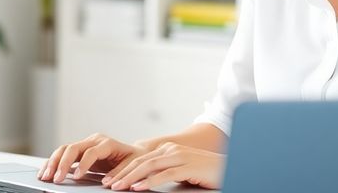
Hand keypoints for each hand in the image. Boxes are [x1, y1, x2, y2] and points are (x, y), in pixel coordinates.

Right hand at [38, 133, 147, 183]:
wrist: (135, 153)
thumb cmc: (135, 160)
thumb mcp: (132, 166)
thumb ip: (119, 173)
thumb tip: (107, 183)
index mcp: (107, 143)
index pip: (91, 152)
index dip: (83, 164)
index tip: (76, 177)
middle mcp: (94, 140)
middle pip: (73, 147)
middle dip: (61, 163)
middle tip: (55, 179)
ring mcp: (86, 144)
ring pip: (64, 149)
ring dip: (52, 162)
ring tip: (45, 177)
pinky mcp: (80, 151)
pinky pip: (63, 154)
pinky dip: (53, 163)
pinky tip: (46, 172)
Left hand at [102, 142, 223, 190]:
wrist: (230, 169)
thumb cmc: (204, 173)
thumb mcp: (180, 172)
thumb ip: (164, 173)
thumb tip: (144, 183)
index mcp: (167, 149)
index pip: (140, 159)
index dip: (123, 169)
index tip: (109, 179)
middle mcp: (171, 150)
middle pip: (141, 161)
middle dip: (122, 173)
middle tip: (107, 184)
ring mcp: (180, 156)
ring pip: (149, 166)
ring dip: (130, 177)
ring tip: (117, 187)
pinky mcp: (188, 166)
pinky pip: (164, 174)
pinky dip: (149, 181)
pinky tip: (138, 188)